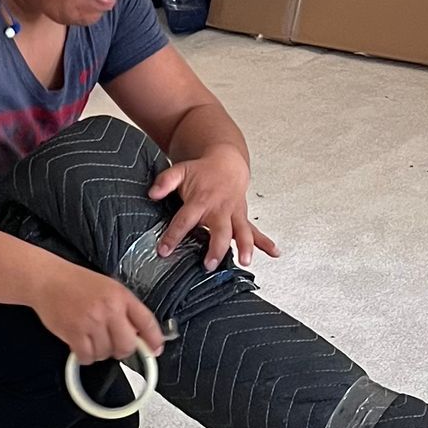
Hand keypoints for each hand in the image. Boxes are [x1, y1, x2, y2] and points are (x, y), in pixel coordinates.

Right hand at [32, 260, 165, 366]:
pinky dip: (85, 356)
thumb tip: (139, 336)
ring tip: (90, 337)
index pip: (147, 322)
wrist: (48, 279)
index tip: (155, 350)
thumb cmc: (76, 283)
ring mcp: (91, 322)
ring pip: (106, 354)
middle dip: (122, 350)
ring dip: (99, 352)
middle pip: (127, 346)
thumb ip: (125, 309)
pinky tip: (80, 344)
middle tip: (113, 344)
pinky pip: (87, 357)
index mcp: (122, 296)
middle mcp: (110, 309)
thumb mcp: (109, 288)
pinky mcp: (74, 333)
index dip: (154, 340)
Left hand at [150, 146, 280, 268]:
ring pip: (242, 232)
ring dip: (245, 247)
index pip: (185, 220)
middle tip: (209, 265)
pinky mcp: (243, 218)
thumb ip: (165, 182)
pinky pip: (256, 231)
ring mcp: (234, 214)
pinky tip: (275, 253)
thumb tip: (152, 194)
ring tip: (245, 261)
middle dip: (215, 248)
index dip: (174, 236)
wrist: (226, 162)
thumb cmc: (201, 171)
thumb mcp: (179, 171)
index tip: (164, 251)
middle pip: (219, 231)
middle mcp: (219, 209)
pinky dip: (266, 242)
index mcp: (201, 200)